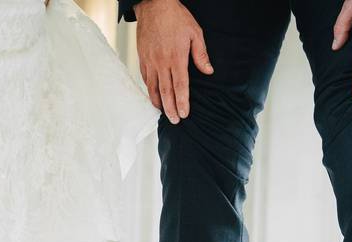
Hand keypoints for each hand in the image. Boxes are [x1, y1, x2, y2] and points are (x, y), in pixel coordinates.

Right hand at [135, 0, 212, 123]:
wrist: (154, 6)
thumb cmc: (176, 18)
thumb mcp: (195, 33)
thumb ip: (201, 55)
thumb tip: (209, 71)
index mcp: (176, 58)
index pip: (180, 86)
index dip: (182, 102)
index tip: (184, 114)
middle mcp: (161, 63)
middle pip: (165, 92)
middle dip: (170, 108)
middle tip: (174, 121)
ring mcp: (150, 62)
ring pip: (153, 88)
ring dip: (158, 102)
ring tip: (163, 113)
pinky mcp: (142, 59)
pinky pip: (145, 78)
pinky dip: (149, 90)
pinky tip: (153, 96)